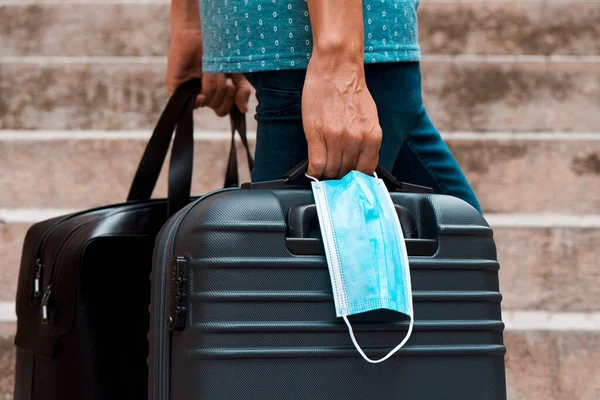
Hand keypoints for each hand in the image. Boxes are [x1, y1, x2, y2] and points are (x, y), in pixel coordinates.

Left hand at [166, 27, 251, 114]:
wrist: (198, 30)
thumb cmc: (217, 49)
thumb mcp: (236, 70)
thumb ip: (243, 90)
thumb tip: (244, 109)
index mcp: (213, 92)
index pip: (223, 110)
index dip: (231, 103)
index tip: (234, 87)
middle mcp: (201, 94)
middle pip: (218, 108)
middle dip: (224, 95)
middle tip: (225, 80)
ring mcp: (189, 91)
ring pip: (207, 102)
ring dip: (214, 87)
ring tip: (212, 70)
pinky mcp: (176, 86)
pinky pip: (188, 103)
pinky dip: (198, 101)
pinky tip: (202, 94)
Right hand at [302, 55, 381, 178]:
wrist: (337, 69)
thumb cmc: (351, 91)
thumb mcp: (368, 119)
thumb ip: (366, 141)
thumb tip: (359, 162)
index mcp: (372, 137)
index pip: (365, 172)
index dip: (355, 179)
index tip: (348, 180)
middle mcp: (356, 140)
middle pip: (346, 173)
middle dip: (339, 176)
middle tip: (332, 174)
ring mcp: (336, 138)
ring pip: (331, 171)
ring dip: (325, 173)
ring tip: (322, 169)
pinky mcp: (317, 134)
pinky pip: (316, 164)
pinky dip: (313, 170)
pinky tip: (312, 169)